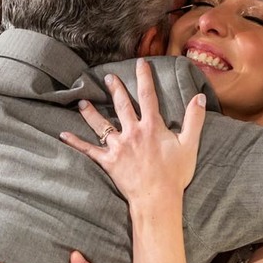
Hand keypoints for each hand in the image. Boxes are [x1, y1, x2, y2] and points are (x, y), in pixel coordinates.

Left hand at [60, 59, 206, 206]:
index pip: (148, 95)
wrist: (157, 198)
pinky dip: (76, 142)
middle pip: (122, 105)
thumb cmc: (175, 174)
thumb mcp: (190, 145)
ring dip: (91, 113)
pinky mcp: (109, 161)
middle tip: (108, 77)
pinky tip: (64, 135)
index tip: (140, 63)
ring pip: (101, 125)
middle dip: (115, 89)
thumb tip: (199, 97)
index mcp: (152, 126)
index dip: (144, 77)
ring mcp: (118, 146)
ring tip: (82, 103)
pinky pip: (89, 150)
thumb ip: (194, 119)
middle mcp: (132, 132)